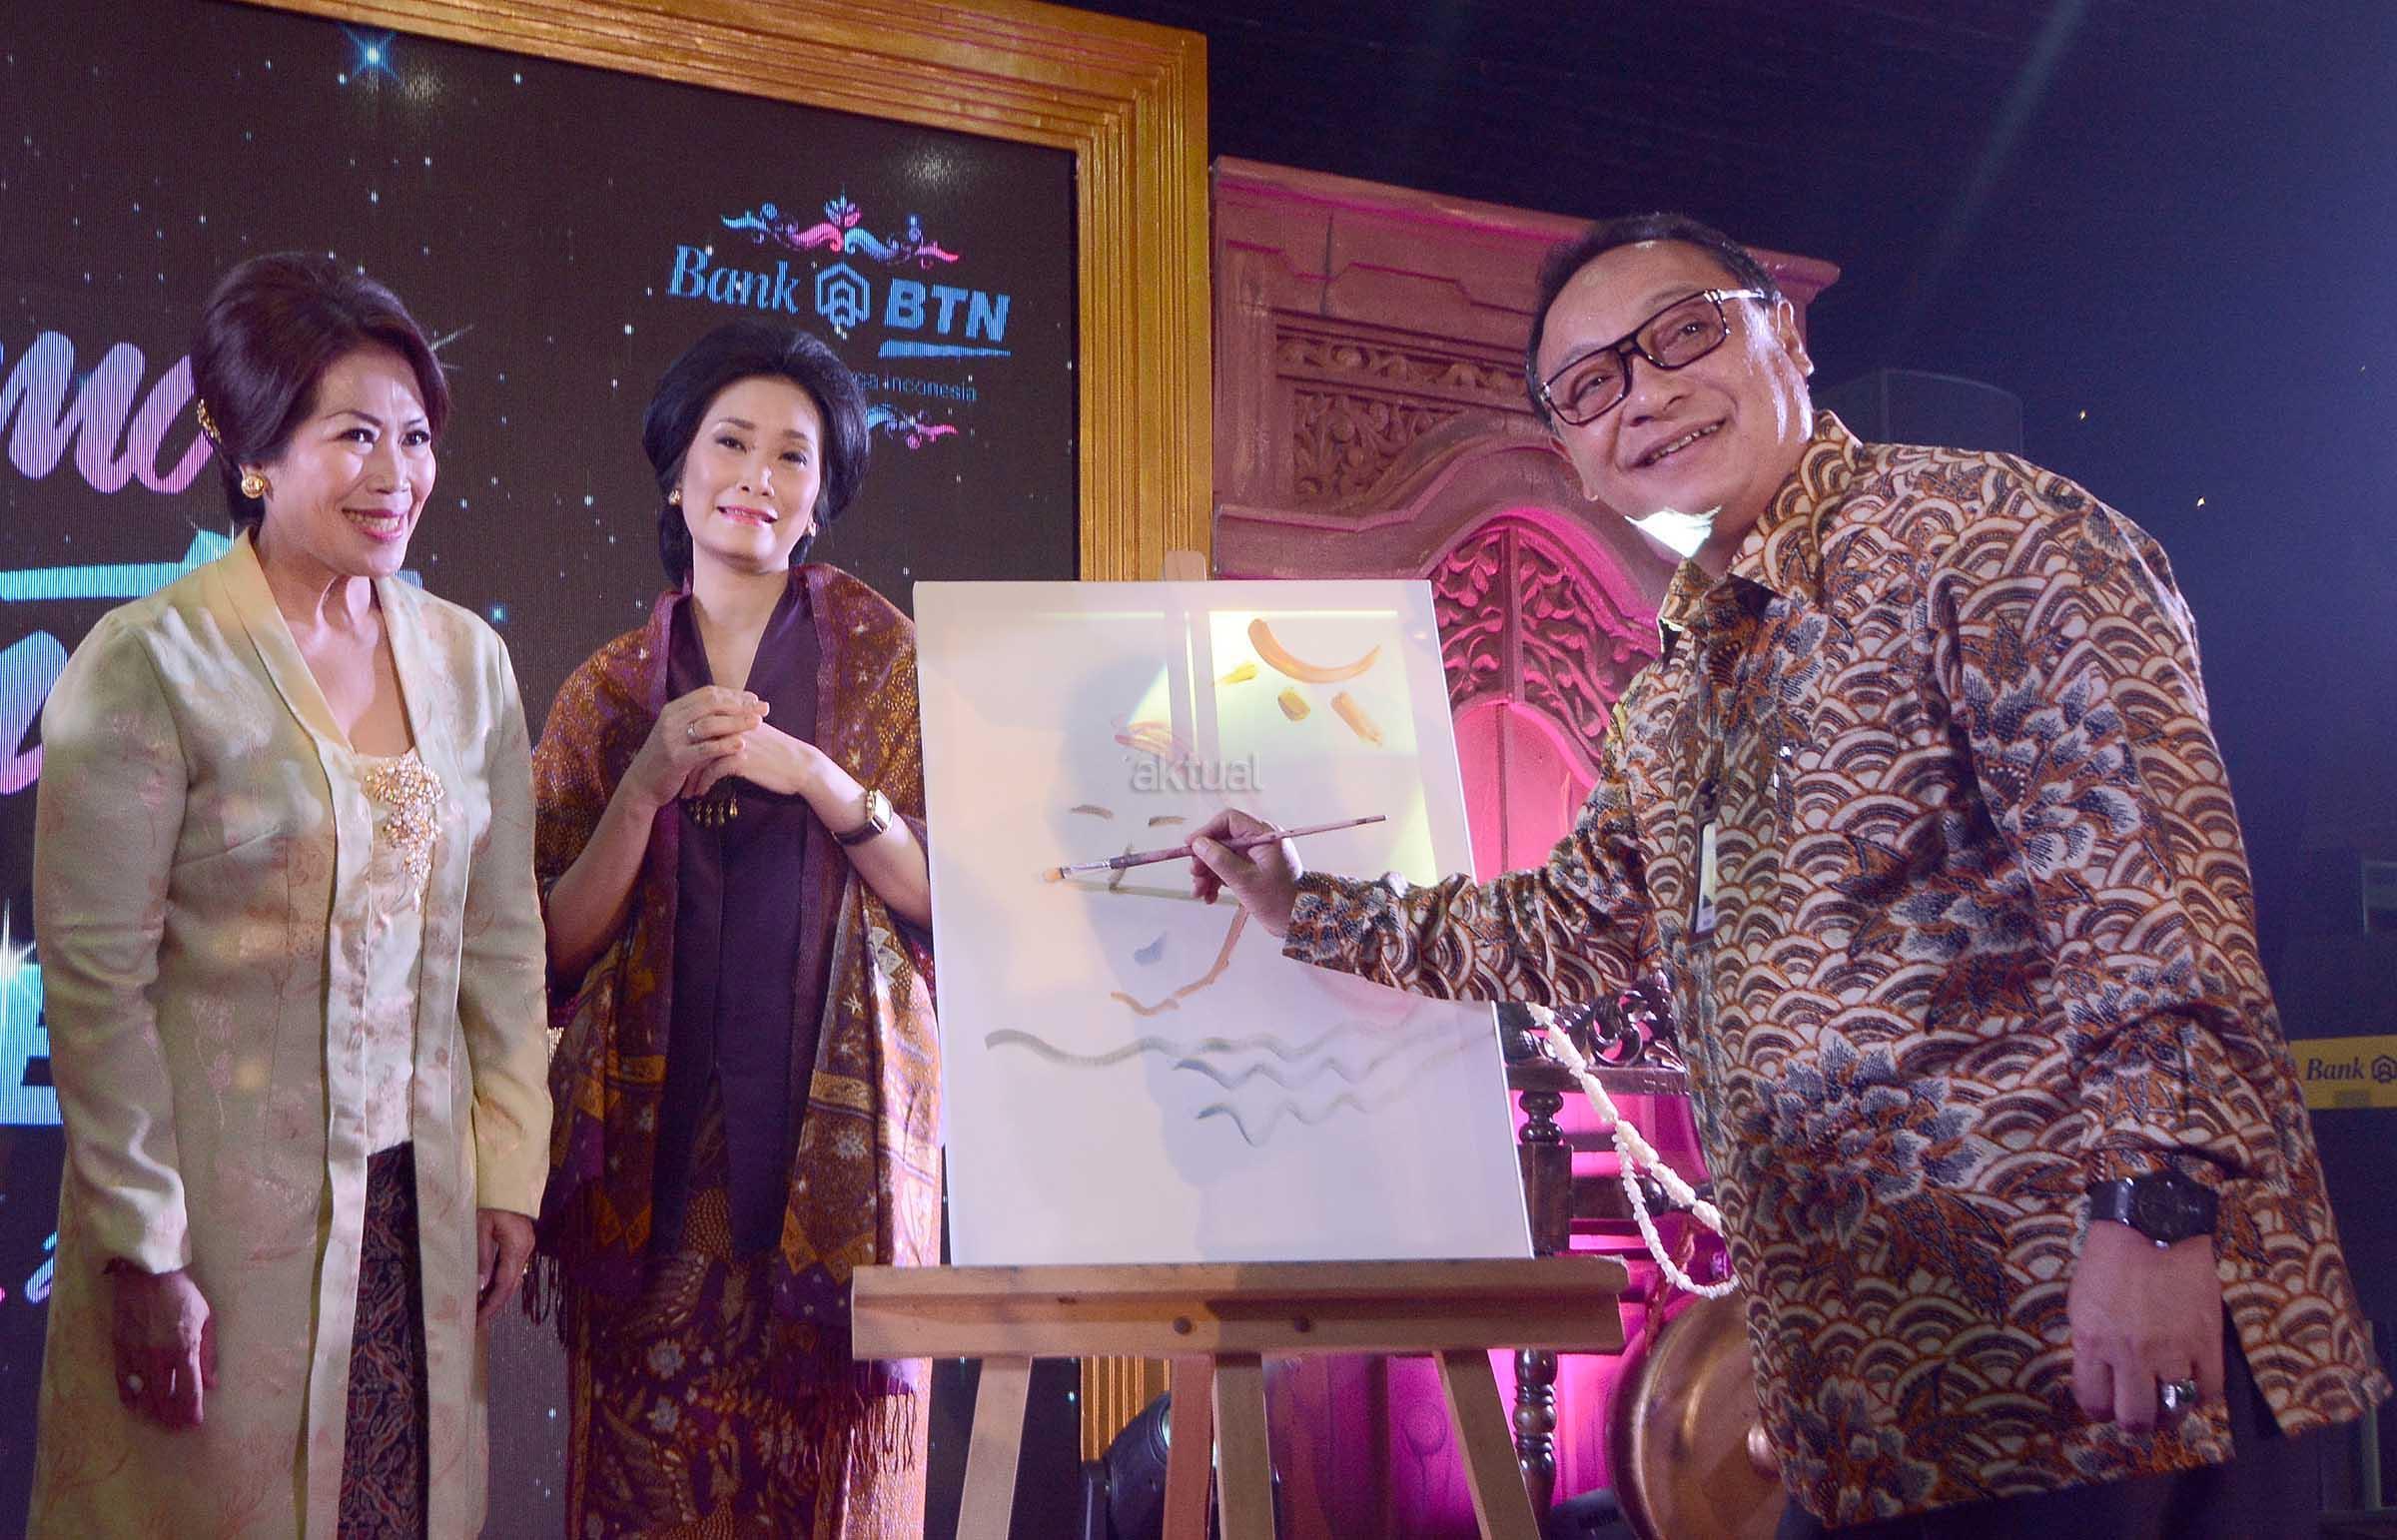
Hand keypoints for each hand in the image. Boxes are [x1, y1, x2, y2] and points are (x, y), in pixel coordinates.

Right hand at [109, 1265, 215, 1428]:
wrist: (147, 1274)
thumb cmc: (183, 1294)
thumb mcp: (206, 1319)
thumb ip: (208, 1353)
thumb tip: (212, 1384)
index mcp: (185, 1347)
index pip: (190, 1390)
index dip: (191, 1411)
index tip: (193, 1424)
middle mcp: (160, 1355)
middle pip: (165, 1397)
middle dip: (171, 1416)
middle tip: (175, 1427)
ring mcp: (137, 1353)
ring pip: (143, 1392)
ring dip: (151, 1410)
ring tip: (157, 1420)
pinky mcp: (120, 1347)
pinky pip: (122, 1380)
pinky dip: (128, 1395)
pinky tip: (133, 1404)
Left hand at [475, 1209, 534, 1330]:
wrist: (508, 1183)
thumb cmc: (492, 1201)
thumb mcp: (481, 1227)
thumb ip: (482, 1256)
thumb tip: (481, 1285)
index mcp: (517, 1246)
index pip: (505, 1284)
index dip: (492, 1304)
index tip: (478, 1319)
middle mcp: (525, 1249)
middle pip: (511, 1285)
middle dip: (494, 1305)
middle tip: (476, 1320)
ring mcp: (526, 1247)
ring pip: (513, 1279)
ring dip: (497, 1295)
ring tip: (479, 1308)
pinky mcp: (521, 1244)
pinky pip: (512, 1269)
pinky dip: (500, 1282)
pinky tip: (487, 1288)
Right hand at [621, 687, 764, 814]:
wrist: (641, 784)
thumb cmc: (666, 758)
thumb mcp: (678, 733)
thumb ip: (697, 719)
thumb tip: (728, 707)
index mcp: (674, 709)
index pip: (708, 693)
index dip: (734, 694)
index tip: (754, 699)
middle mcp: (672, 719)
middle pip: (712, 704)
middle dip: (741, 705)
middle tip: (763, 709)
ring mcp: (672, 738)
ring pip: (710, 724)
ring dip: (737, 722)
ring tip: (758, 723)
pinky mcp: (676, 758)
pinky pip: (705, 749)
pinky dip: (725, 746)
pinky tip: (742, 745)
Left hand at [684, 719, 826, 801]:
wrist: (802, 767)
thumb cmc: (780, 754)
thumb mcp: (757, 735)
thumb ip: (736, 730)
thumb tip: (716, 736)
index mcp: (736, 716)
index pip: (701, 723)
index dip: (688, 742)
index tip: (681, 758)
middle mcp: (733, 725)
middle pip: (696, 739)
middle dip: (684, 760)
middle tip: (676, 775)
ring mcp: (736, 741)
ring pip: (700, 756)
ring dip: (690, 776)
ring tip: (686, 790)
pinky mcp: (741, 759)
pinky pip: (712, 772)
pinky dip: (703, 784)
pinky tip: (701, 793)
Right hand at [1187, 808, 1304, 937]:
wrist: (1299, 922)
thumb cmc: (1277, 900)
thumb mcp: (1244, 880)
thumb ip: (1219, 860)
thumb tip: (1198, 844)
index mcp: (1264, 835)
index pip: (1229, 820)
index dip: (1207, 831)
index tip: (1190, 847)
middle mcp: (1260, 841)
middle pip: (1223, 839)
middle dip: (1205, 858)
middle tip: (1194, 876)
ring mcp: (1257, 856)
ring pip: (1223, 856)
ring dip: (1208, 873)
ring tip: (1199, 893)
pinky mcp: (1254, 870)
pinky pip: (1230, 868)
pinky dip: (1218, 881)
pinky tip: (1209, 897)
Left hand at [2067, 1218, 2224, 1428]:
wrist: (2151, 1226)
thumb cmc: (2109, 1261)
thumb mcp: (2081, 1303)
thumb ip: (2090, 1344)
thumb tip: (2099, 1376)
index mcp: (2093, 1342)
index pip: (2094, 1403)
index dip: (2100, 1412)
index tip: (2107, 1406)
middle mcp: (2131, 1354)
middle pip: (2136, 1418)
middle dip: (2136, 1422)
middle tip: (2140, 1412)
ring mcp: (2172, 1351)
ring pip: (2175, 1410)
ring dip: (2171, 1411)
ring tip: (2167, 1399)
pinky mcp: (2206, 1342)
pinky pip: (2209, 1392)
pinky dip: (2202, 1394)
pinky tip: (2193, 1382)